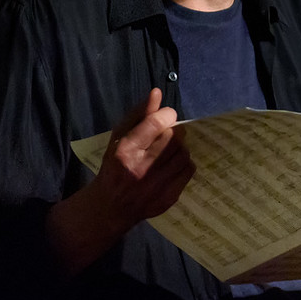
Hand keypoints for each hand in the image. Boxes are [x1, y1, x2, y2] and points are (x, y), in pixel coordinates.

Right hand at [93, 88, 194, 227]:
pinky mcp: (169, 197)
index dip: (167, 115)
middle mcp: (141, 168)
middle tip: (168, 134)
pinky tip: (172, 165)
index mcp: (125, 150)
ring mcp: (156, 185)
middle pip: (174, 138)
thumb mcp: (119, 138)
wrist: (111, 206)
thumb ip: (138, 115)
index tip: (167, 116)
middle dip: (174, 131)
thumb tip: (157, 93)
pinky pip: (189, 170)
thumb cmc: (114, 166)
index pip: (156, 124)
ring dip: (180, 147)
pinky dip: (184, 163)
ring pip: (184, 153)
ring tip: (169, 150)